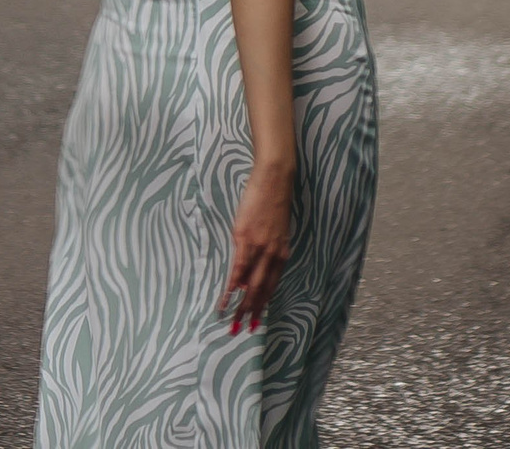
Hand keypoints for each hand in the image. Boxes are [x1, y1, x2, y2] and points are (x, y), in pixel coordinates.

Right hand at [219, 162, 292, 335]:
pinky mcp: (247, 239)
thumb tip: (250, 266)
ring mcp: (261, 248)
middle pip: (262, 290)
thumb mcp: (274, 229)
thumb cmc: (272, 201)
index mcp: (281, 254)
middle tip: (243, 331)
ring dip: (242, 305)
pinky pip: (239, 269)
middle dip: (252, 312)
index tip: (256, 320)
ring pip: (252, 285)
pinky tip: (228, 298)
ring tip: (233, 321)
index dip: (263, 304)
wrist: (274, 179)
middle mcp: (274, 255)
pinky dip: (234, 285)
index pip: (271, 285)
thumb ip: (266, 249)